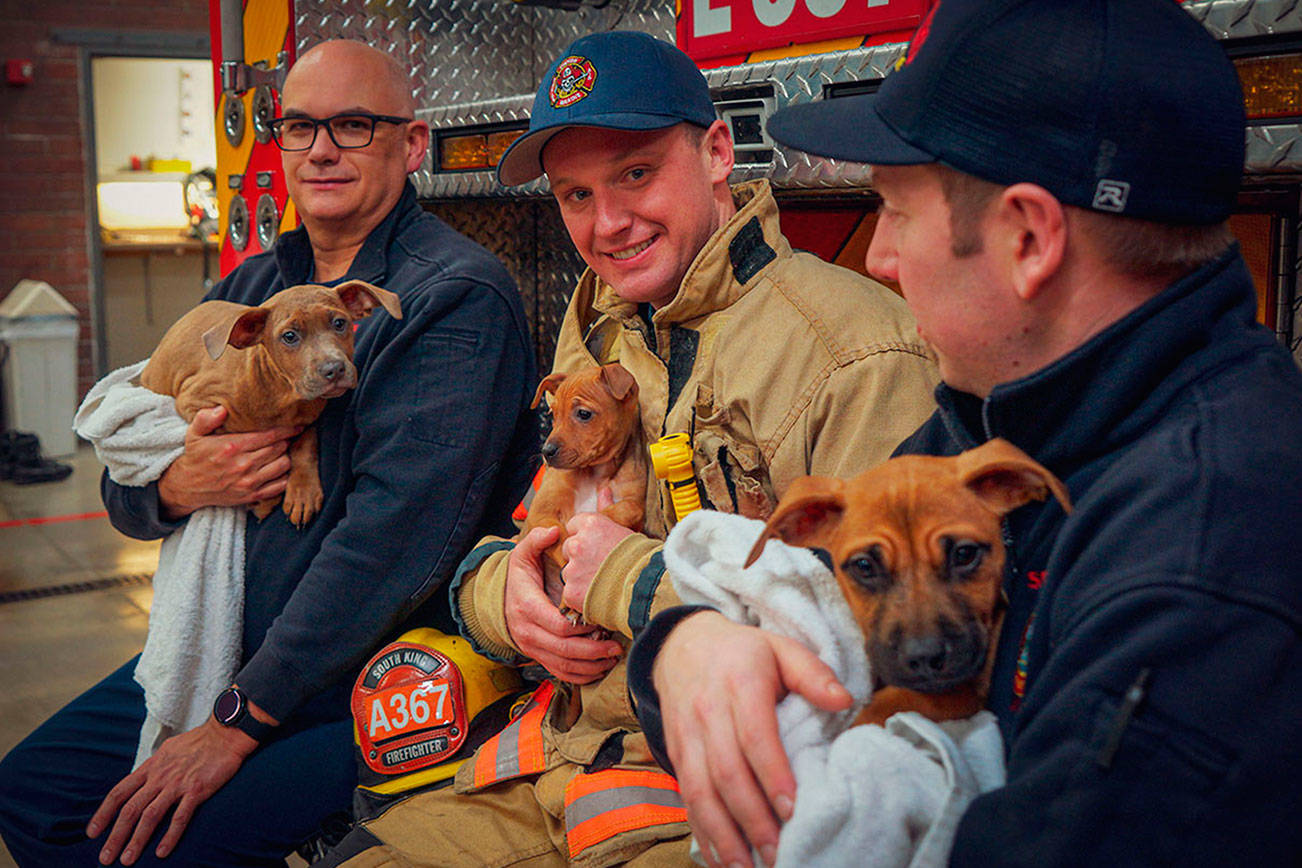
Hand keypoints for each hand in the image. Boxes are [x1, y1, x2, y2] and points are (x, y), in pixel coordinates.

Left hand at [86, 715, 259, 864]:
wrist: (225, 734)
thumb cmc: (199, 741)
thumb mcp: (168, 750)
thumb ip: (155, 767)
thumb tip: (144, 778)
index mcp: (151, 767)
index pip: (119, 792)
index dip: (104, 813)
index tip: (93, 832)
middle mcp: (160, 777)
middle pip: (130, 809)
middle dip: (115, 835)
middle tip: (106, 857)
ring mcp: (178, 784)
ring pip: (150, 816)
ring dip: (136, 840)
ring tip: (127, 859)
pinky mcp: (197, 790)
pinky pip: (180, 817)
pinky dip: (170, 836)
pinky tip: (162, 852)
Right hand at [158, 406, 300, 518]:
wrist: (188, 486)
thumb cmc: (195, 456)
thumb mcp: (194, 434)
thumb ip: (206, 418)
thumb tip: (222, 409)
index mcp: (232, 447)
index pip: (269, 435)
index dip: (286, 429)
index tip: (297, 425)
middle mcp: (243, 465)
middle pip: (279, 448)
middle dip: (287, 441)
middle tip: (290, 437)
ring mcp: (249, 482)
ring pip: (283, 465)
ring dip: (286, 457)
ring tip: (283, 451)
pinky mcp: (252, 496)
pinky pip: (280, 486)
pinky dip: (285, 476)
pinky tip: (280, 469)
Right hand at [505, 526, 622, 682]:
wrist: (499, 602)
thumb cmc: (519, 578)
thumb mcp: (522, 555)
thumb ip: (536, 540)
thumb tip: (554, 531)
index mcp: (527, 608)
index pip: (558, 625)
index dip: (582, 627)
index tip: (602, 620)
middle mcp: (528, 633)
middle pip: (564, 651)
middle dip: (593, 651)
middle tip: (617, 645)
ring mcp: (532, 649)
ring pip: (564, 667)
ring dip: (591, 666)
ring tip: (613, 657)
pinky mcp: (538, 658)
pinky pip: (560, 674)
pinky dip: (581, 676)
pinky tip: (600, 669)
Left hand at [560, 490, 635, 613]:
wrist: (647, 587)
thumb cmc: (641, 559)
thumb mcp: (625, 528)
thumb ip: (608, 508)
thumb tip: (604, 490)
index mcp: (591, 524)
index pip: (573, 526)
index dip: (585, 537)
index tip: (597, 547)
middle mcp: (578, 544)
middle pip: (569, 548)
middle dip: (580, 557)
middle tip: (601, 565)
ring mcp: (573, 568)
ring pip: (569, 572)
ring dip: (580, 577)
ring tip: (603, 581)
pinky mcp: (572, 590)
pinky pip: (570, 592)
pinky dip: (580, 596)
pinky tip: (598, 594)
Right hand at [654, 611, 852, 867]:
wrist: (681, 645)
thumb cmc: (742, 653)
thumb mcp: (780, 648)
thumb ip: (812, 673)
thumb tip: (844, 700)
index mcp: (740, 683)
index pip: (754, 735)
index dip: (772, 774)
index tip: (792, 809)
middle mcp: (708, 712)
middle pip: (726, 771)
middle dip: (751, 818)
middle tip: (778, 853)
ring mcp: (687, 735)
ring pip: (700, 791)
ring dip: (722, 834)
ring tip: (746, 867)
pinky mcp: (676, 753)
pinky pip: (686, 797)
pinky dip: (702, 831)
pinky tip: (720, 859)